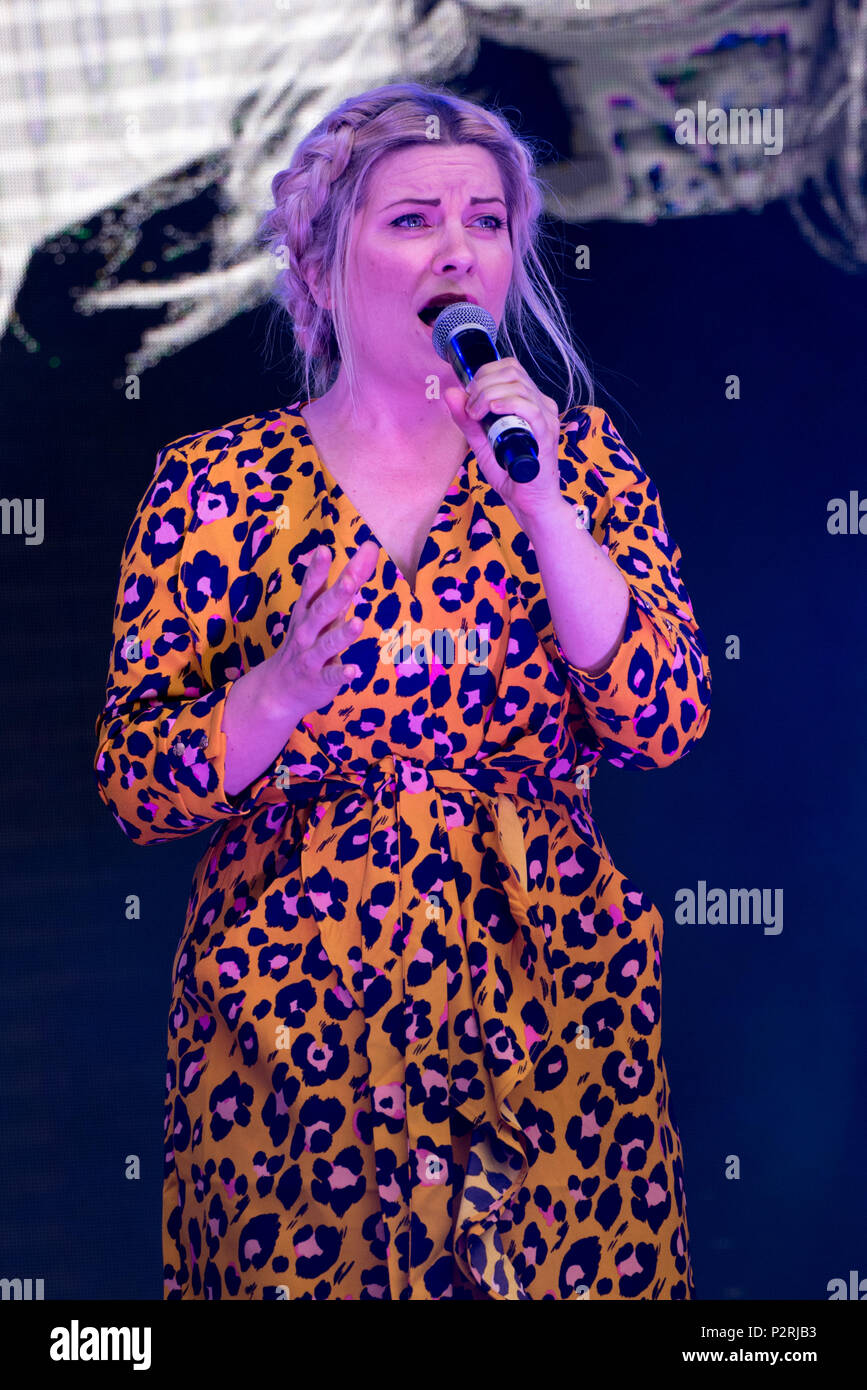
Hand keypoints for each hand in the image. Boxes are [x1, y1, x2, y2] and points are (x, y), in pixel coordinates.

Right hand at [261, 540, 378, 719]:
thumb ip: (349, 579)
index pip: (311, 587)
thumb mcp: (326, 609)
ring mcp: (310, 657)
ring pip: (325, 645)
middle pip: (320, 612)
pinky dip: (341, 674)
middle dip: (334, 596)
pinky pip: (329, 676)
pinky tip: (353, 671)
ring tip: (358, 624)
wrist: (279, 689)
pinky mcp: (318, 680)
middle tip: (349, 581)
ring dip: (341, 635)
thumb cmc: (309, 639)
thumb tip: (370, 547)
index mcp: (307, 611)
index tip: (324, 549)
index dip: (317, 570)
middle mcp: (306, 632)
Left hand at [442, 359, 562, 524]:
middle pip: (513, 371)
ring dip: (489, 394)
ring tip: (477, 414)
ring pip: (518, 386)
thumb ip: (466, 420)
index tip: (469, 396)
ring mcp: (546, 417)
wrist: (528, 502)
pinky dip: (507, 403)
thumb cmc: (509, 473)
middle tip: (470, 407)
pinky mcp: (546, 433)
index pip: (510, 367)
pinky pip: (530, 408)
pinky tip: (491, 410)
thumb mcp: (481, 442)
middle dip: (483, 383)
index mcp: (529, 401)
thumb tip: (451, 392)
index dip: (485, 373)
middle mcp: (541, 404)